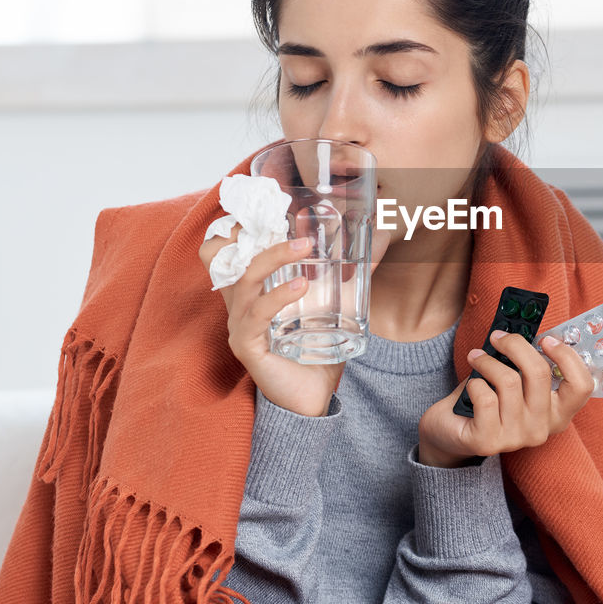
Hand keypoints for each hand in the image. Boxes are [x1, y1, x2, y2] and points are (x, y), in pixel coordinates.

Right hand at [199, 224, 390, 416]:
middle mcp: (238, 304)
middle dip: (247, 232)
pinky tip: (301, 286)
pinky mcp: (247, 346)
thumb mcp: (334, 305)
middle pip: (222, 255)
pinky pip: (257, 314)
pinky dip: (279, 296)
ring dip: (274, 257)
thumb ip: (352, 275)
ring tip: (304, 248)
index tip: (265, 206)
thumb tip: (380, 240)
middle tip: (284, 221)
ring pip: (244, 279)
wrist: (314, 397)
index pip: (224, 249)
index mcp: (250, 290)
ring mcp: (239, 325)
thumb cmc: (316, 350)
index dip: (234, 225)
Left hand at [416, 331, 596, 467]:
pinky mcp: (488, 442)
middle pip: (539, 374)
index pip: (582, 386)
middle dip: (516, 345)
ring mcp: (516, 438)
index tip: (547, 339)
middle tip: (498, 337)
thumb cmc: (489, 399)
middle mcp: (542, 429)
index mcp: (558, 413)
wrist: (454, 432)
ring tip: (476, 357)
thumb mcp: (515, 380)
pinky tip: (472, 385)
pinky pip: (485, 398)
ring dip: (487, 361)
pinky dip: (475, 382)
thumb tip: (522, 328)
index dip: (567, 357)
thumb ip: (526, 361)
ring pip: (508, 381)